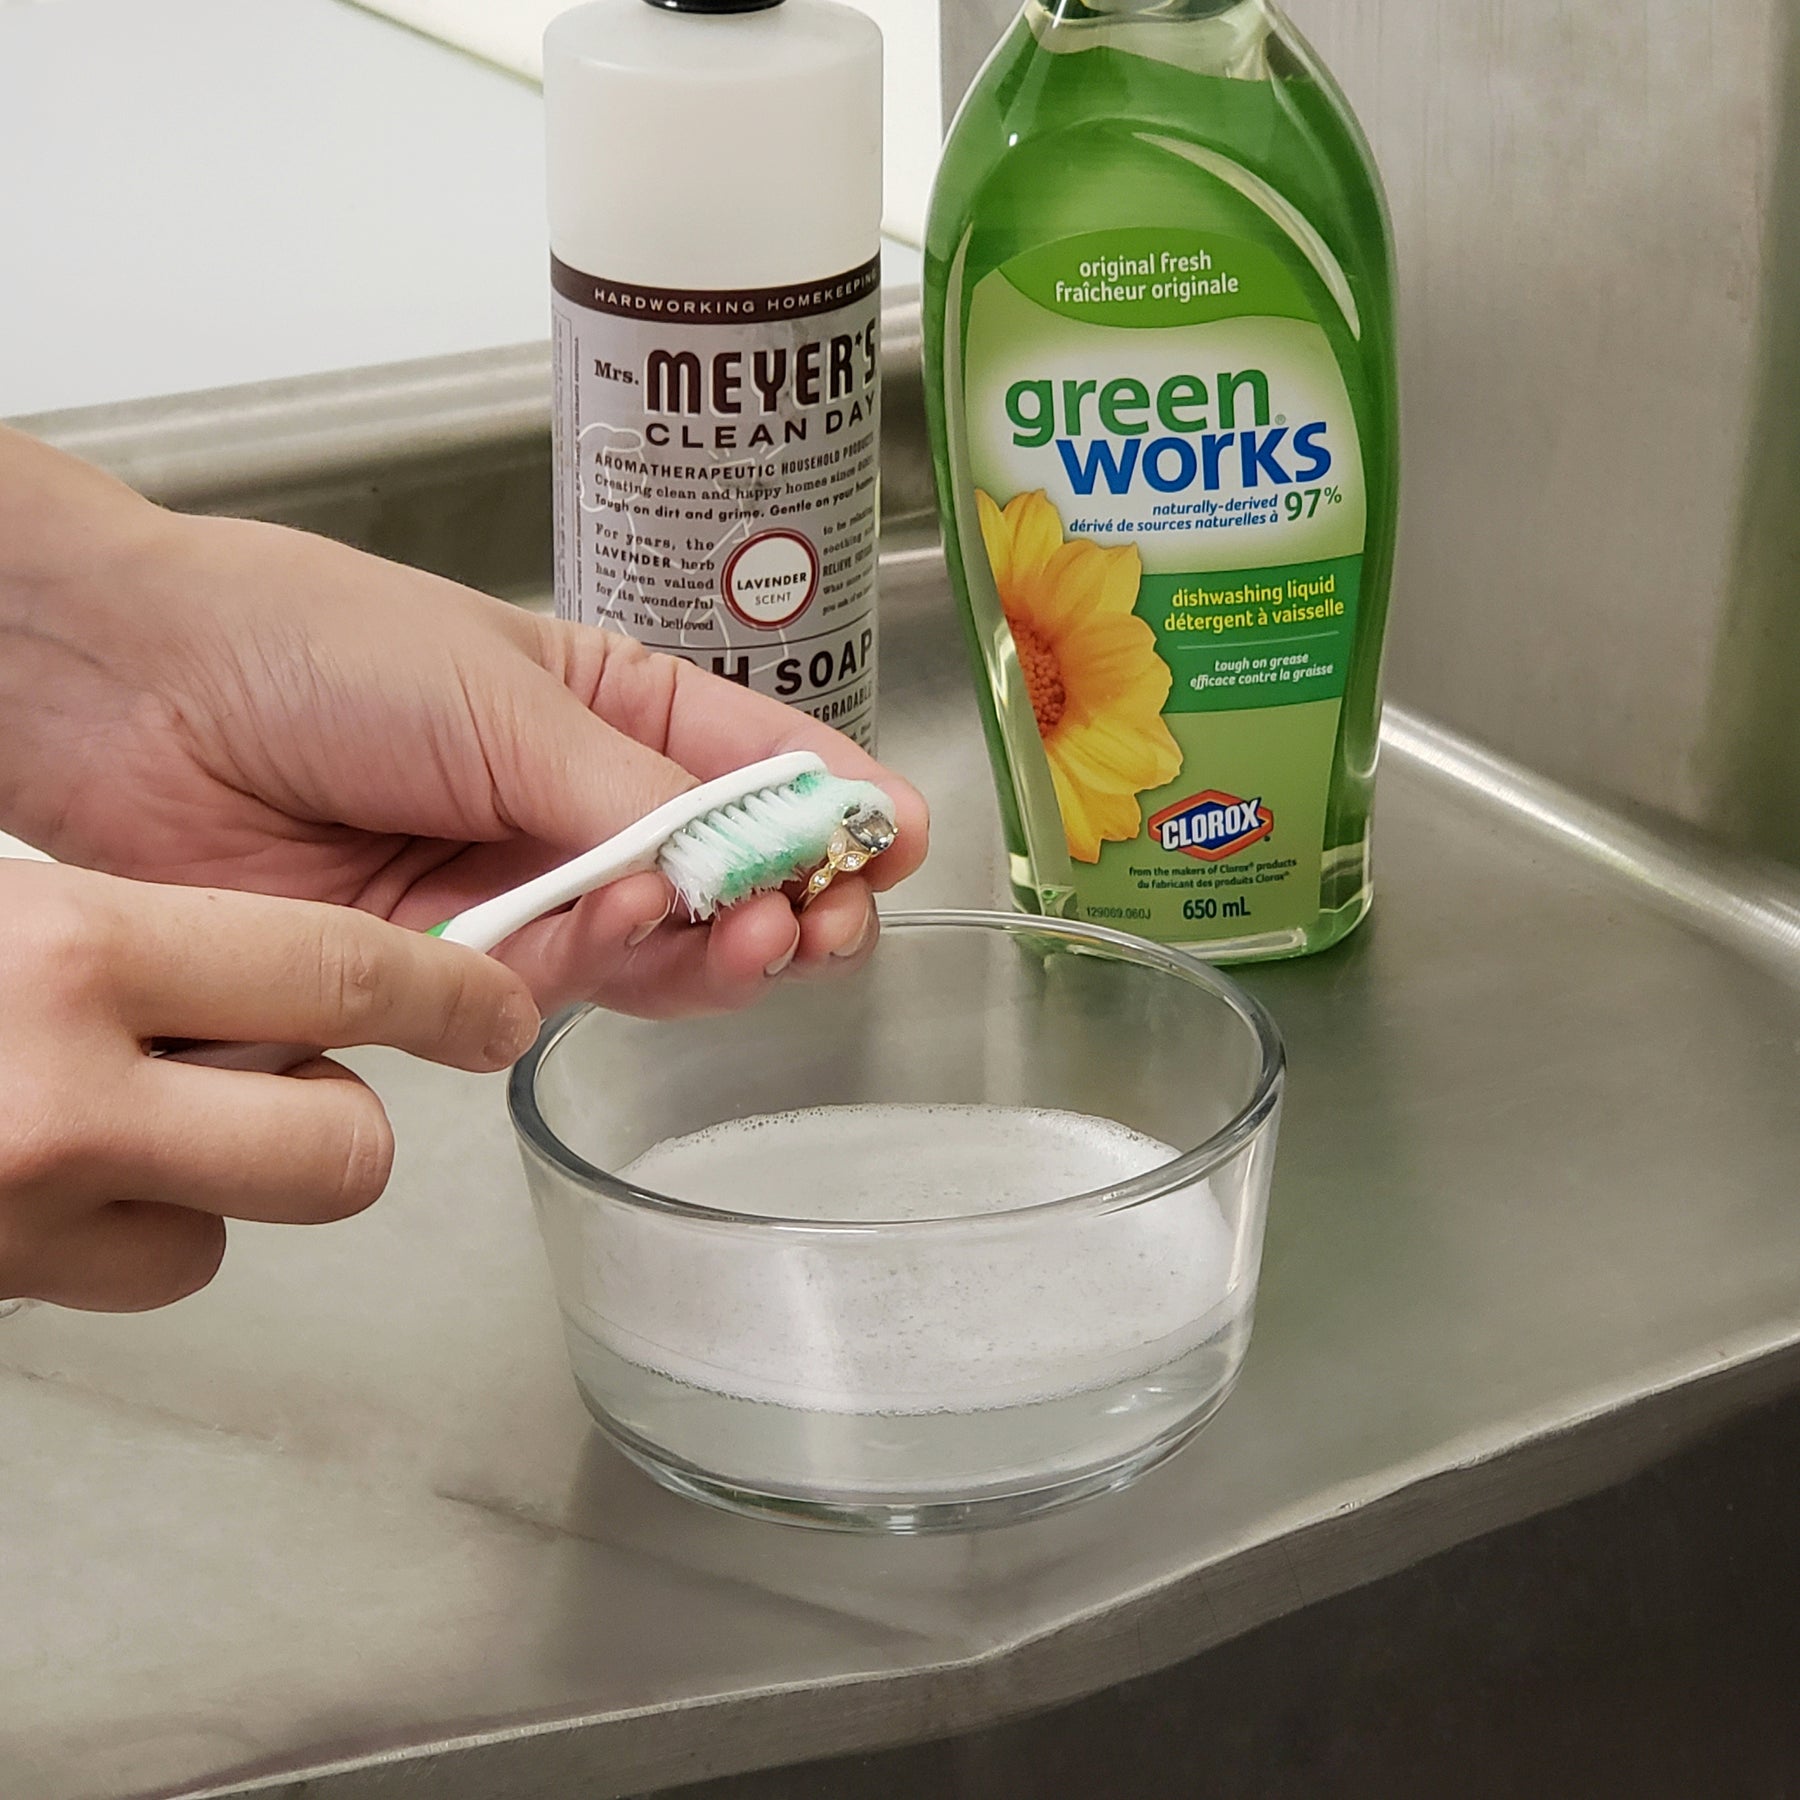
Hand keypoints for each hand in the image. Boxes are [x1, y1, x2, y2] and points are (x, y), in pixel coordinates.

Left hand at [0, 428, 927, 1016]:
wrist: (131, 694)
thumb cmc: (312, 640)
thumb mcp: (505, 696)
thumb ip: (638, 793)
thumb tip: (755, 853)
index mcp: (608, 712)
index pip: (754, 764)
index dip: (832, 806)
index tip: (892, 840)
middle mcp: (574, 810)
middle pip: (721, 883)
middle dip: (785, 905)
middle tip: (821, 921)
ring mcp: (514, 892)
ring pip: (649, 958)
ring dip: (703, 952)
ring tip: (741, 930)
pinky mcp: (444, 965)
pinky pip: (545, 998)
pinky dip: (582, 977)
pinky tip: (592, 935)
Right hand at [0, 860, 537, 1310]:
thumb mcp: (18, 909)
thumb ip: (143, 935)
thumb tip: (282, 974)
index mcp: (78, 955)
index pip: (345, 974)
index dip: (450, 994)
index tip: (497, 1007)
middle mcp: (63, 1101)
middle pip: (340, 1148)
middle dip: (342, 1118)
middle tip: (281, 1071)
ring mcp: (28, 1216)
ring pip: (229, 1237)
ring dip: (214, 1182)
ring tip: (125, 1112)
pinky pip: (131, 1279)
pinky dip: (121, 1230)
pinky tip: (56, 1170)